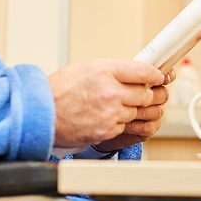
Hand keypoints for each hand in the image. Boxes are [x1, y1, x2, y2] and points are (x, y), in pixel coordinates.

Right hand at [47, 59, 167, 147]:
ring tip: (144, 106)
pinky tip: (125, 118)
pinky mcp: (107, 131)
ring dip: (146, 110)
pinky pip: (129, 127)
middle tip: (157, 92)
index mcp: (105, 71)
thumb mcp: (87, 69)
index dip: (157, 74)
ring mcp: (110, 114)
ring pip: (142, 112)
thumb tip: (135, 72)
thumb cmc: (59, 90)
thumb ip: (113, 70)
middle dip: (155, 93)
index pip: (144, 70)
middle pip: (148, 93)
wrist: (41, 114)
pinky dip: (130, 123)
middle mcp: (110, 92)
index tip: (160, 76)